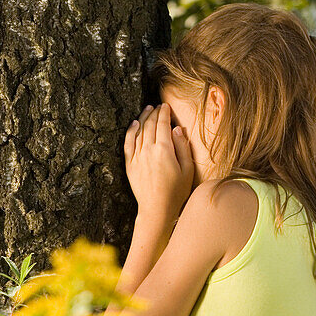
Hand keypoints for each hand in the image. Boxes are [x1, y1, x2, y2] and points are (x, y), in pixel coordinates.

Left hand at [124, 103, 193, 221]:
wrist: (157, 209)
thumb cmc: (176, 192)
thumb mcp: (187, 169)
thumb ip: (182, 147)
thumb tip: (177, 129)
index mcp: (164, 150)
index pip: (163, 124)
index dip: (164, 113)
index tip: (166, 106)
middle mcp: (148, 151)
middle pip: (150, 125)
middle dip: (155, 113)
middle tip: (158, 107)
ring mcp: (137, 158)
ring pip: (139, 131)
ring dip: (143, 118)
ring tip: (147, 109)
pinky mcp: (130, 165)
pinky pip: (128, 144)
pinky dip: (131, 132)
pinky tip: (134, 124)